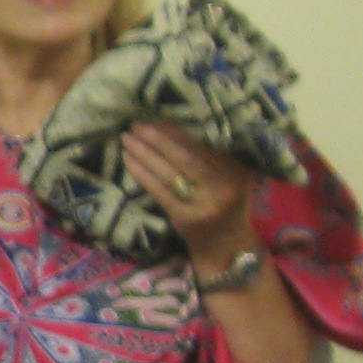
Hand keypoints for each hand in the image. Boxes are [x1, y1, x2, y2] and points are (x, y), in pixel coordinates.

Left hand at [122, 120, 257, 270]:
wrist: (227, 245)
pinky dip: (142, 174)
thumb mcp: (228, 175)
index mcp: (236, 169)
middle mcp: (223, 186)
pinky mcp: (184, 218)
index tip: (157, 117)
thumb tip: (167, 123)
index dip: (177, 131)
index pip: (202, 145)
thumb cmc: (225, 201)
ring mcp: (203, 205)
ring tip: (127, 139)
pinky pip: (159, 192)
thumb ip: (208, 153)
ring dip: (144, 154)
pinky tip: (128, 160)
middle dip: (158, 139)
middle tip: (137, 125)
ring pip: (169, 174)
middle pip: (185, 158)